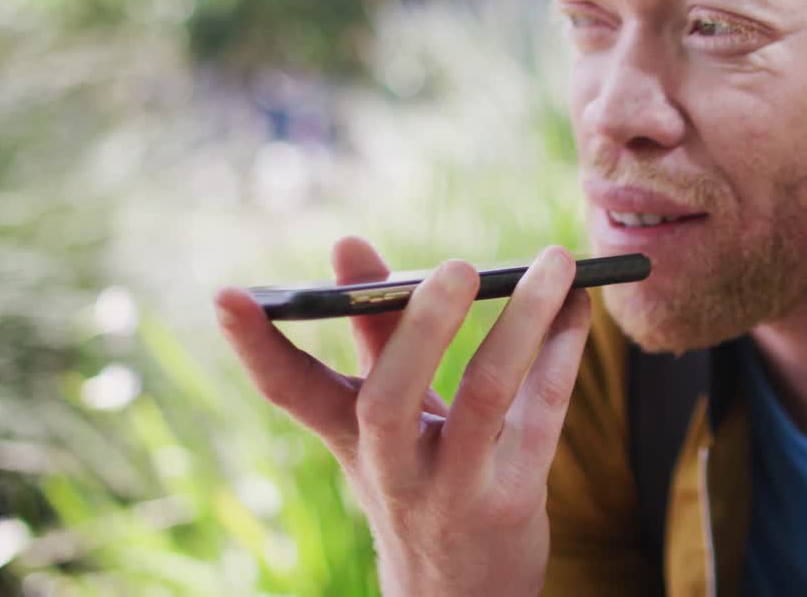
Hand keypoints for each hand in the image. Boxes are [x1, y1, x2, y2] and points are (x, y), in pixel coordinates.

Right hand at [214, 238, 591, 596]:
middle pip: (389, 399)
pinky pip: (543, 415)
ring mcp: (454, 489)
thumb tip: (349, 246)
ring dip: (524, 321)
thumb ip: (378, 336)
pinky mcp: (513, 500)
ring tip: (553, 262)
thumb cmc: (422, 481)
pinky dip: (562, 352)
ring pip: (486, 396)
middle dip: (420, 328)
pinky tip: (578, 308)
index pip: (290, 393)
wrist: (461, 595)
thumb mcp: (388, 425)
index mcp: (352, 440)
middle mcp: (393, 470)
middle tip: (455, 265)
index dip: (257, 345)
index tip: (228, 295)